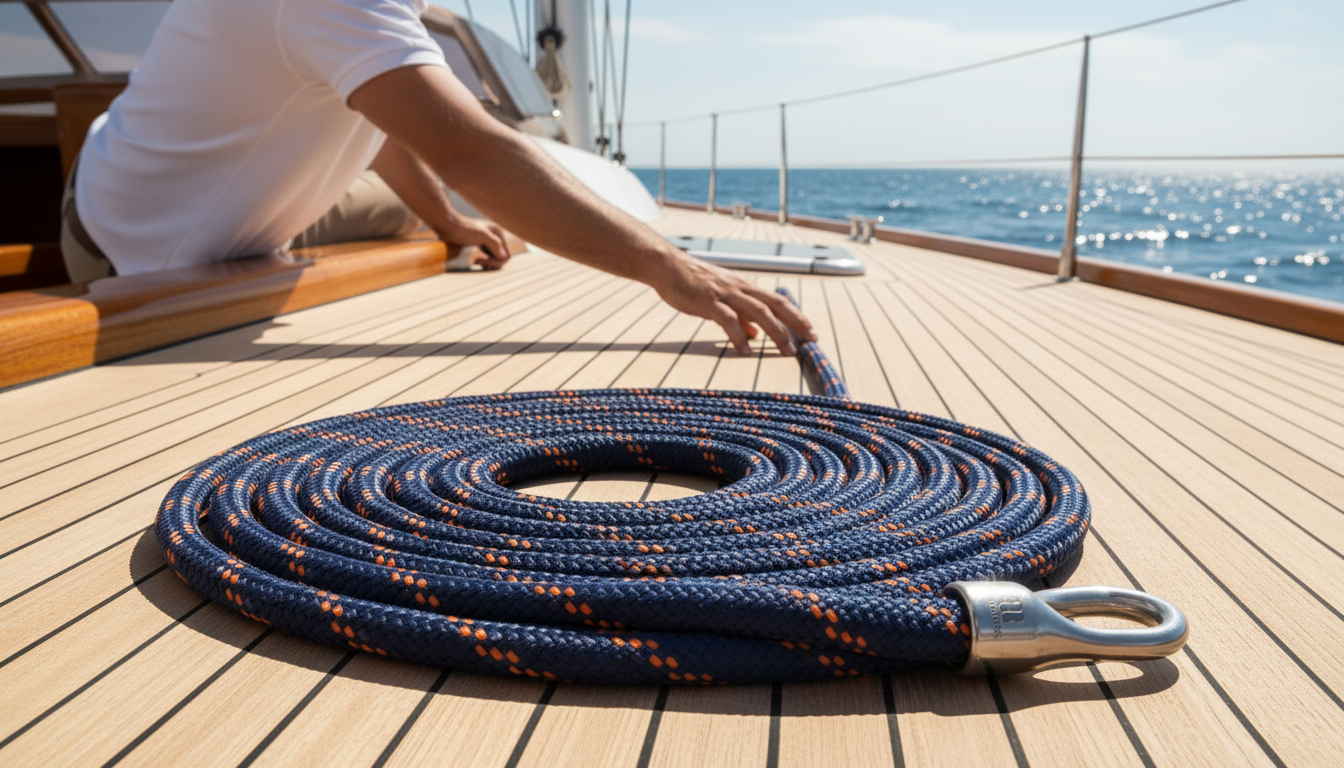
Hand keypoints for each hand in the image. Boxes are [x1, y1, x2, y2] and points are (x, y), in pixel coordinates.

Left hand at [438, 217, 511, 269]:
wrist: (446, 225)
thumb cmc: (463, 229)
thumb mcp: (482, 236)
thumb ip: (495, 245)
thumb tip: (503, 256)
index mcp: (497, 233)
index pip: (506, 255)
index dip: (497, 262)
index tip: (484, 262)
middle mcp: (494, 237)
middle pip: (500, 258)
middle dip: (491, 263)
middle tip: (478, 263)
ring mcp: (486, 241)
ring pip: (493, 258)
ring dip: (487, 263)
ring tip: (476, 262)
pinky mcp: (478, 245)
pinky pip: (486, 257)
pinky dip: (483, 261)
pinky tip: (474, 261)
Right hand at [652, 253, 817, 355]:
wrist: (668, 267)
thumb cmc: (694, 283)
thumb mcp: (722, 298)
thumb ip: (740, 316)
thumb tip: (755, 334)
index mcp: (746, 287)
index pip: (778, 302)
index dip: (797, 317)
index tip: (811, 332)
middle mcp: (741, 288)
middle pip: (776, 305)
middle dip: (796, 323)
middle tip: (812, 340)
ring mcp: (725, 294)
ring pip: (759, 312)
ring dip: (776, 332)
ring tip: (788, 350)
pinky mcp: (709, 302)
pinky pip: (728, 320)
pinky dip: (739, 337)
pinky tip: (746, 352)